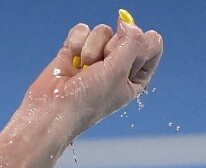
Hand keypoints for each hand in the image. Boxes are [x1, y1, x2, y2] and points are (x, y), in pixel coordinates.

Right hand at [22, 17, 163, 135]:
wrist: (53, 108)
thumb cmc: (90, 99)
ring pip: (103, 31)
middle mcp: (119, 66)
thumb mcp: (119, 72)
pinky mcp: (76, 50)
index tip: (128, 53)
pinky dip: (76, 42)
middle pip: (126, 34)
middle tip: (102, 68)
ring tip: (84, 68)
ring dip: (92, 48)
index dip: (142, 43)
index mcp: (137, 77)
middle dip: (112, 48)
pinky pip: (82, 30)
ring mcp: (97, 57)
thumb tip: (128, 21)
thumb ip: (131, 43)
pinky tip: (71, 58)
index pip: (152, 47)